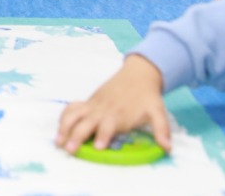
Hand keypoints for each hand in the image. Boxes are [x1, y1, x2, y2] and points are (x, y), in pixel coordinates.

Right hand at [56, 54, 171, 154]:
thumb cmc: (147, 96)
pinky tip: (59, 128)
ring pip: (74, 115)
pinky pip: (72, 108)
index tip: (97, 147)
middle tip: (69, 150)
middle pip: (86, 123)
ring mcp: (93, 105)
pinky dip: (63, 117)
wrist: (138, 74)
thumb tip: (168, 148)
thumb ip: (162, 130)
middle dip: (76, 136)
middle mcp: (103, 110)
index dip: (103, 136)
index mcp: (119, 114)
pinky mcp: (89, 102)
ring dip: (64, 127)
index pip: (108, 126)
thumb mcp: (158, 112)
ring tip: (57, 141)